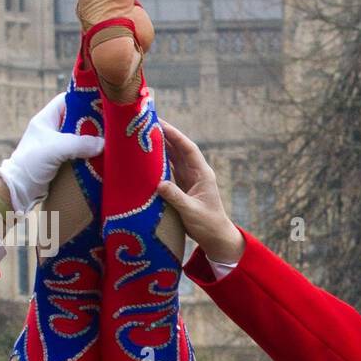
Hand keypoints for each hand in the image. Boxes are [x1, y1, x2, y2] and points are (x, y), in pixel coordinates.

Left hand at [0, 93, 105, 214]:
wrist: (20, 188)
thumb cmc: (32, 162)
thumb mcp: (56, 148)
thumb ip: (79, 143)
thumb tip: (103, 143)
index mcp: (46, 119)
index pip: (66, 101)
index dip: (82, 100)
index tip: (101, 104)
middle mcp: (52, 130)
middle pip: (77, 119)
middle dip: (93, 122)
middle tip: (110, 125)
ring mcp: (57, 146)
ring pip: (80, 137)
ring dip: (92, 141)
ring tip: (109, 141)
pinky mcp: (61, 160)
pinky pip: (79, 153)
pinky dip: (89, 154)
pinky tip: (101, 156)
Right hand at [157, 120, 244, 263]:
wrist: (215, 237)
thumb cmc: (208, 224)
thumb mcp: (192, 211)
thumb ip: (176, 198)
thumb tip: (159, 184)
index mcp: (202, 174)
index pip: (188, 149)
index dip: (175, 135)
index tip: (161, 124)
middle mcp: (196, 173)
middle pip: (179, 149)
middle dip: (165, 135)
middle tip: (147, 124)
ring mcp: (189, 179)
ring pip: (174, 158)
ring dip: (161, 147)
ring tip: (144, 135)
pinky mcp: (183, 187)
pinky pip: (170, 169)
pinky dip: (160, 162)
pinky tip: (148, 157)